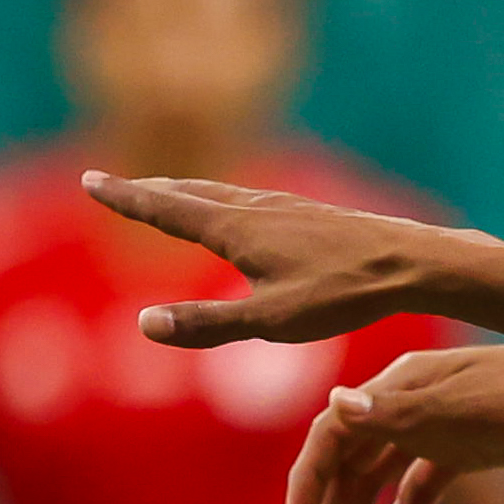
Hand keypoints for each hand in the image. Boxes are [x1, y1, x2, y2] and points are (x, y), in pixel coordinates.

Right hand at [84, 171, 472, 345]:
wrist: (413, 262)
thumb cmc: (344, 295)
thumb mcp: (270, 321)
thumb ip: (207, 323)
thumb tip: (144, 323)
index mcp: (235, 229)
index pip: (165, 208)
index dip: (125, 198)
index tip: (90, 180)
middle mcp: (256, 207)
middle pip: (189, 193)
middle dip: (149, 190)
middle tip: (114, 184)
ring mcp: (286, 207)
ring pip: (223, 192)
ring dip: (186, 191)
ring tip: (167, 192)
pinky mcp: (312, 215)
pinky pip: (253, 200)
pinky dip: (225, 199)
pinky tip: (242, 211)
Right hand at [284, 339, 503, 503]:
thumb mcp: (467, 411)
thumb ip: (400, 414)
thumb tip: (335, 405)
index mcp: (399, 386)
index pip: (333, 434)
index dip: (309, 479)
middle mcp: (409, 404)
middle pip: (350, 462)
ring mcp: (438, 427)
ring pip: (379, 479)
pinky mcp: (468, 448)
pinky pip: (420, 489)